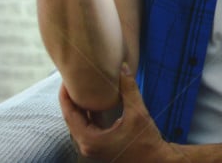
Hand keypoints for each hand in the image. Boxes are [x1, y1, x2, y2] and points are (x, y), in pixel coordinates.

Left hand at [60, 64, 178, 161]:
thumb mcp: (138, 113)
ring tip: (80, 87)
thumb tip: (123, 68)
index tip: (65, 81)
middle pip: (72, 119)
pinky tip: (94, 100)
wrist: (155, 161)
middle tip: (71, 80)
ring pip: (80, 123)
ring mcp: (93, 147)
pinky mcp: (100, 146)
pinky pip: (89, 127)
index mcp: (90, 140)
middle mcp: (87, 145)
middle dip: (71, 99)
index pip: (70, 115)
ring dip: (80, 106)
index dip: (66, 96)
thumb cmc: (147, 141)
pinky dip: (90, 114)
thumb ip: (129, 90)